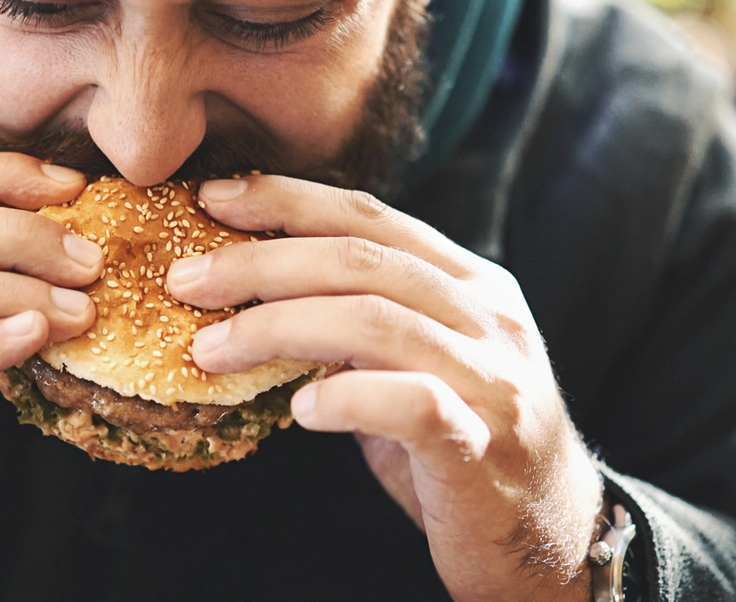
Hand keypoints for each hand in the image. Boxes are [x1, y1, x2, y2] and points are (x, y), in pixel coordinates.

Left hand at [167, 176, 603, 601]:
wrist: (548, 536)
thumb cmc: (462, 443)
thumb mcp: (414, 364)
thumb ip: (358, 323)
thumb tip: (252, 292)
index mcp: (470, 283)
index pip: (370, 217)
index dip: (286, 201)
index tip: (213, 198)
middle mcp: (488, 316)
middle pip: (361, 260)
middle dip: (261, 262)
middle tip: (186, 280)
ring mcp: (493, 378)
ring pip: (375, 322)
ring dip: (277, 327)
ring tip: (209, 348)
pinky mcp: (486, 444)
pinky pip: (412, 405)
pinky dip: (349, 399)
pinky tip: (300, 411)